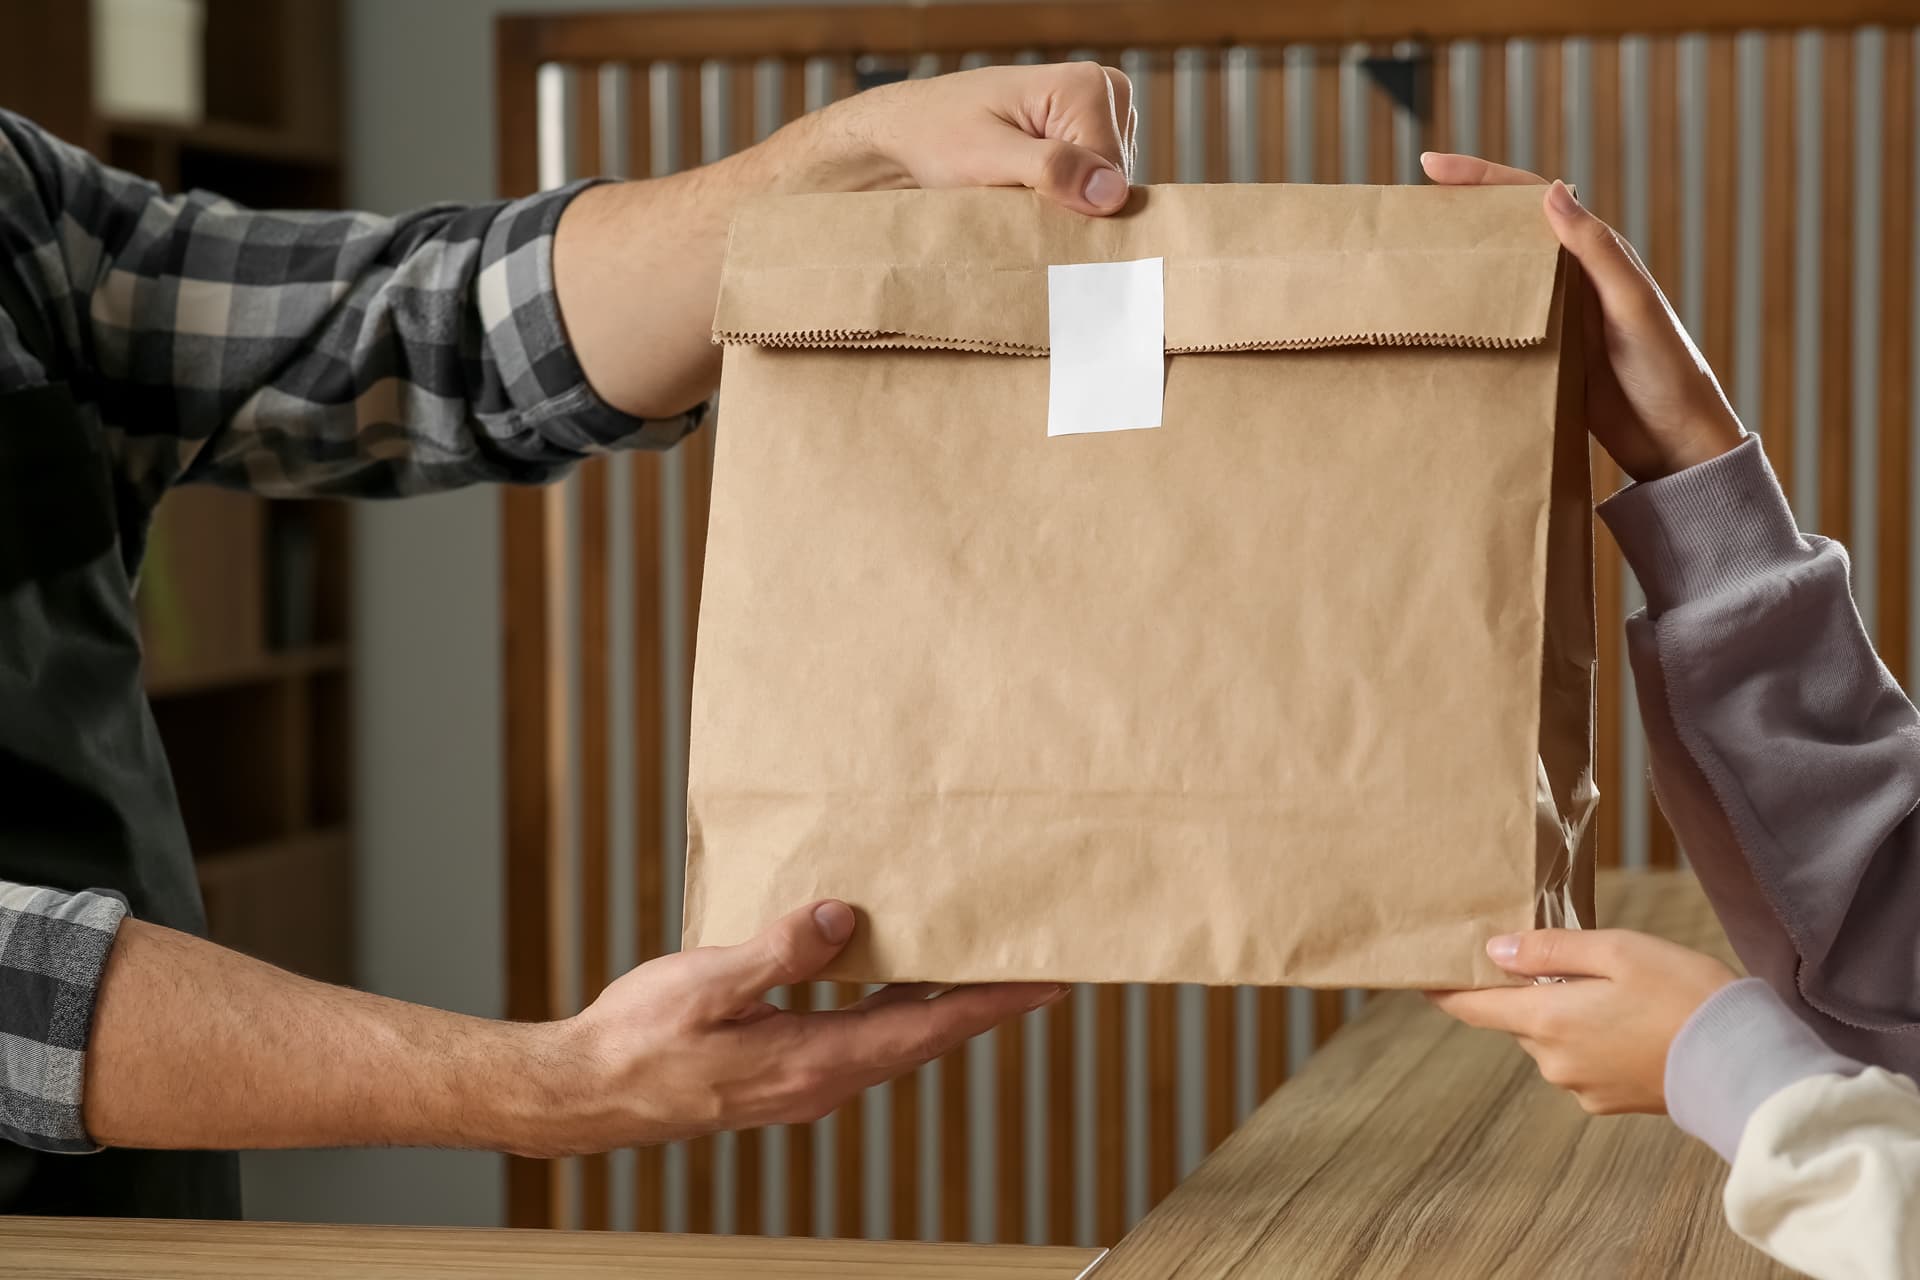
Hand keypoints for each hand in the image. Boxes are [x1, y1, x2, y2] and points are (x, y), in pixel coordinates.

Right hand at [530, 900, 1064, 1154]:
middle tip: (1033, 965)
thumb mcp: (710, 983)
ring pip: (893, 1038)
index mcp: (815, 1060)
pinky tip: (887, 975)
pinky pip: (859, 1038)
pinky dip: (891, 1006)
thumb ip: (782, 951)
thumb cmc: (638, 1041)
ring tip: (975, 963)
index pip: (928, 1027)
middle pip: (924, 1036)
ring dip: (938, 1003)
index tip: (1047, 982)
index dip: (991, 1003)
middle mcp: (821, 1080)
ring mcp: (802, 1083)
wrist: (585, 1094)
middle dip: (981, 1001)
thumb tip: (848, 919)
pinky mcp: (781, 1075)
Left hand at [830, 62, 1136, 215]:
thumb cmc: (937, 135)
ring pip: (1104, 188)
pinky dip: (1060, 198)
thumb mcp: (988, 156)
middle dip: (1070, 202)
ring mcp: (1097, 116)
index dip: (1076, 205)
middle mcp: (1103, 94)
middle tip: (1016, 200)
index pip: (1113, 173)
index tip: (1029, 210)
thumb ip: (1050, 170)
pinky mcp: (1084, 136)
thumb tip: (1111, 192)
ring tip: (1016, 192)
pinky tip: (1026, 191)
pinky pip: (1091, 185)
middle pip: (1113, 180)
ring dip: (1063, 202)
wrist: (909, 131)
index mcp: (1087, 87)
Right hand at [1421, 153, 1746, 482]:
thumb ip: (1596, 250)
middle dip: (1460, 214)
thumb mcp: (1632, 305)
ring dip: (1460, 265)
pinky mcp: (1547, 355)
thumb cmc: (1667, 369)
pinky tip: (1440, 325)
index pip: (1532, 199)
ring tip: (1412, 261)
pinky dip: (1470, 316)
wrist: (1676, 441)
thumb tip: (1551, 190)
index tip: (1430, 166)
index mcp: (1595, 255)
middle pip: (1507, 233)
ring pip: (1499, 277)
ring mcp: (1557, 317)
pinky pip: (1500, 323)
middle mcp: (1573, 279)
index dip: (1481, 177)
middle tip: (1408, 211)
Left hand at [1429, 929, 1736, 1114]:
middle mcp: (1552, 1061)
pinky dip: (1592, 1040)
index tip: (1423, 976)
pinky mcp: (1607, 1102)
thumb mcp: (1616, 950)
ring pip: (1551, 1039)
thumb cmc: (1683, 993)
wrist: (1744, 1062)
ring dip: (1566, 1015)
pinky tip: (1632, 1024)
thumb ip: (1548, 951)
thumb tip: (1493, 952)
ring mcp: (1579, 1086)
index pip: (1472, 1008)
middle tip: (1572, 962)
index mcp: (1546, 1020)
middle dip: (1531, 991)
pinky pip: (1580, 1062)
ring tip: (1619, 993)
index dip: (1445, 990)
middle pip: (1517, 1018)